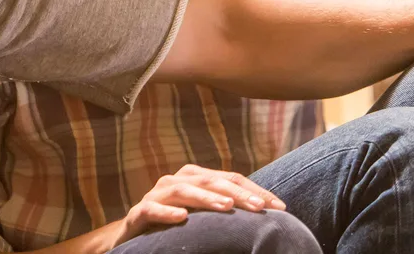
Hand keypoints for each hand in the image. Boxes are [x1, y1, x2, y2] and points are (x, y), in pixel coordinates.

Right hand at [111, 164, 285, 246]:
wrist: (134, 234)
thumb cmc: (175, 224)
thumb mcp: (204, 216)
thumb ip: (225, 209)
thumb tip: (268, 214)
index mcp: (194, 178)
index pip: (229, 178)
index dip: (254, 191)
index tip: (280, 207)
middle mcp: (175, 181)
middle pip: (209, 181)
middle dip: (236, 193)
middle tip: (259, 208)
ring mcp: (156, 195)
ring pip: (182, 190)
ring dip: (205, 198)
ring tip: (226, 207)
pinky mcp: (139, 212)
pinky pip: (152, 209)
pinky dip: (167, 212)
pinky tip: (183, 217)